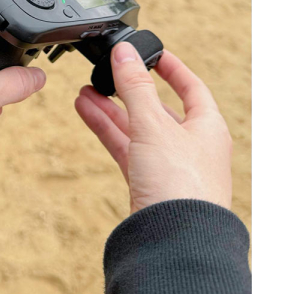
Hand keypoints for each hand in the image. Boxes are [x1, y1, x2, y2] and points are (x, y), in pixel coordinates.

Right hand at [74, 42, 231, 212]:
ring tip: (84, 93)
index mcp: (207, 127)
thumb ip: (135, 87)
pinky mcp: (150, 185)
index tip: (153, 53)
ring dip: (111, 110)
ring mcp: (170, 167)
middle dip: (128, 91)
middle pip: (157, 108)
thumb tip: (125, 51)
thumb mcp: (153, 125)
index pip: (191, 87)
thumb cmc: (180, 184)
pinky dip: (108, 132)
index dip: (171, 68)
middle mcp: (192, 146)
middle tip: (107, 74)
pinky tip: (88, 114)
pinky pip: (127, 149)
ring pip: (137, 129)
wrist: (176, 242)